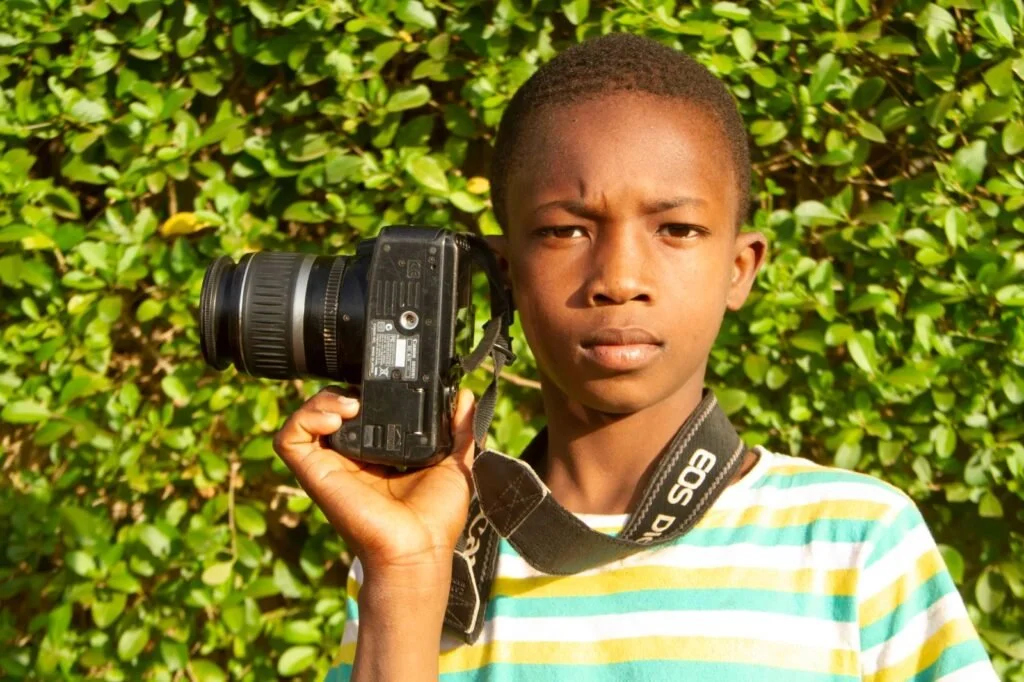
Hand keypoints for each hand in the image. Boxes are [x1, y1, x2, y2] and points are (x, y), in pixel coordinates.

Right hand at [272, 387, 476, 582]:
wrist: (420, 548)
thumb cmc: (436, 518)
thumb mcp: (454, 463)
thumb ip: (460, 429)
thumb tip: (467, 396)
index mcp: (377, 455)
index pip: (359, 413)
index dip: (365, 392)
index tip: (385, 383)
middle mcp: (350, 459)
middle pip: (329, 411)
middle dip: (341, 391)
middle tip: (366, 393)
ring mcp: (330, 466)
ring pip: (305, 419)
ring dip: (322, 400)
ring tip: (351, 404)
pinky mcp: (315, 475)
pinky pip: (289, 440)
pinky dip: (304, 419)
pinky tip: (336, 418)